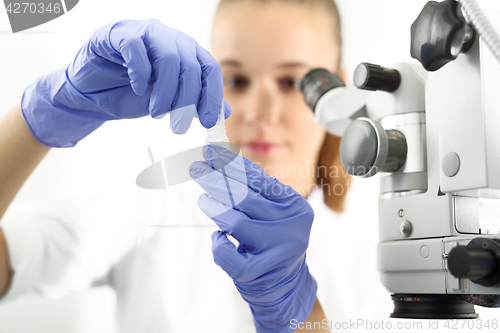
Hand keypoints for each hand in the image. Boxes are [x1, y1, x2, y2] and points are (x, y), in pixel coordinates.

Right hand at [21, 19, 230, 146]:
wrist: (93, 93)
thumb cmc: (132, 94)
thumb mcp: (170, 103)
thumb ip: (196, 103)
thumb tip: (224, 113)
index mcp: (186, 52)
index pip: (209, 69)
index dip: (212, 96)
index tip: (208, 121)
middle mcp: (170, 39)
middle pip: (191, 66)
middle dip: (187, 100)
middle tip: (178, 126)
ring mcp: (145, 33)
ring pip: (168, 57)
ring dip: (166, 91)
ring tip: (157, 112)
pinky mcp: (118, 35)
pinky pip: (136, 48)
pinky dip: (141, 72)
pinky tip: (139, 88)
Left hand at [190, 145, 316, 332]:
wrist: (286, 284)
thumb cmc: (273, 240)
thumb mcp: (273, 212)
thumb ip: (254, 190)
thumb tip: (220, 161)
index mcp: (295, 206)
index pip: (259, 179)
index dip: (232, 164)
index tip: (210, 152)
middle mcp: (290, 226)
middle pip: (244, 197)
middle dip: (216, 180)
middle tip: (197, 168)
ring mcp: (277, 250)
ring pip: (236, 222)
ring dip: (214, 207)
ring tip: (203, 199)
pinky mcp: (260, 272)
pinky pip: (230, 255)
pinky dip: (218, 245)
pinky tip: (218, 238)